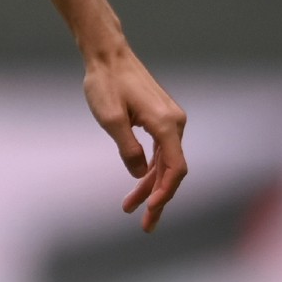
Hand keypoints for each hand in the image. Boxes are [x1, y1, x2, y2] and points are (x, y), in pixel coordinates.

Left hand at [82, 49, 186, 232]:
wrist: (108, 55)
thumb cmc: (106, 84)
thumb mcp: (110, 119)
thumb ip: (127, 149)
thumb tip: (139, 175)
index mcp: (167, 124)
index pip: (175, 168)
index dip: (165, 193)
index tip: (149, 209)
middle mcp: (175, 122)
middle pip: (172, 170)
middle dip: (158, 198)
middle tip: (145, 225)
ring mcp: (170, 120)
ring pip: (165, 162)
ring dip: (150, 186)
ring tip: (131, 209)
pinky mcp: (161, 118)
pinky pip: (160, 150)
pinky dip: (149, 169)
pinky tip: (137, 183)